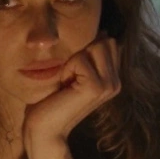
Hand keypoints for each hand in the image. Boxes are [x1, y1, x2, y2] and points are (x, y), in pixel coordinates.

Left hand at [23, 35, 120, 158]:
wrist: (43, 126)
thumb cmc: (53, 97)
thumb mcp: (74, 71)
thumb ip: (90, 54)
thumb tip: (104, 31)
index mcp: (113, 79)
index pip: (110, 42)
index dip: (87, 49)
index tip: (75, 72)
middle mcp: (116, 83)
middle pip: (107, 41)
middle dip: (83, 52)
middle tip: (70, 76)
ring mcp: (109, 86)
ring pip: (97, 46)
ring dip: (75, 59)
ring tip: (68, 80)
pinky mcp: (96, 87)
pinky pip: (81, 58)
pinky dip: (68, 67)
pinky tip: (65, 86)